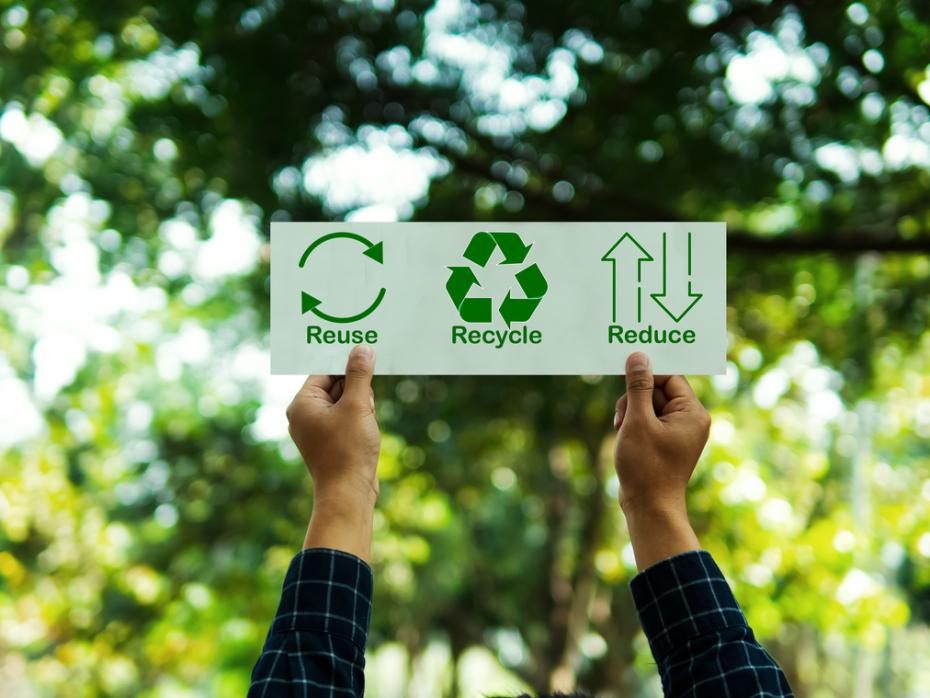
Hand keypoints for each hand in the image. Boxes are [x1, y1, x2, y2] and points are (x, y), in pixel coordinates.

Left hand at [286, 344, 379, 559]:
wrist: (348, 494)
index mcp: (302, 404)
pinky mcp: (330, 441)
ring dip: (362, 407)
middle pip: (336, 385)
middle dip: (357, 392)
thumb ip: (360, 375)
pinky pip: (347, 419)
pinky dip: (361, 420)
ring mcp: (317, 429)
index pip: (325, 371)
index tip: (367, 357)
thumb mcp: (358, 406)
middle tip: (365, 407)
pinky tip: (367, 433)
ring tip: (365, 426)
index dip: (347, 365)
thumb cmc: (348, 450)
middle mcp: (305, 415)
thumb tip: (362, 349)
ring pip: (346, 402)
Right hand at [612, 352, 709, 569]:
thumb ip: (638, 386)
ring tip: (622, 430)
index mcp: (693, 413)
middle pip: (658, 390)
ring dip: (631, 412)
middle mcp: (690, 420)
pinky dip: (633, 424)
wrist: (649, 508)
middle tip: (623, 418)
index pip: (670, 377)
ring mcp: (678, 432)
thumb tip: (638, 357)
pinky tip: (624, 437)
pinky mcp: (665, 442)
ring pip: (649, 405)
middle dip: (635, 399)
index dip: (647, 375)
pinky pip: (648, 420)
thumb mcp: (638, 421)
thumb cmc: (646, 466)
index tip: (625, 373)